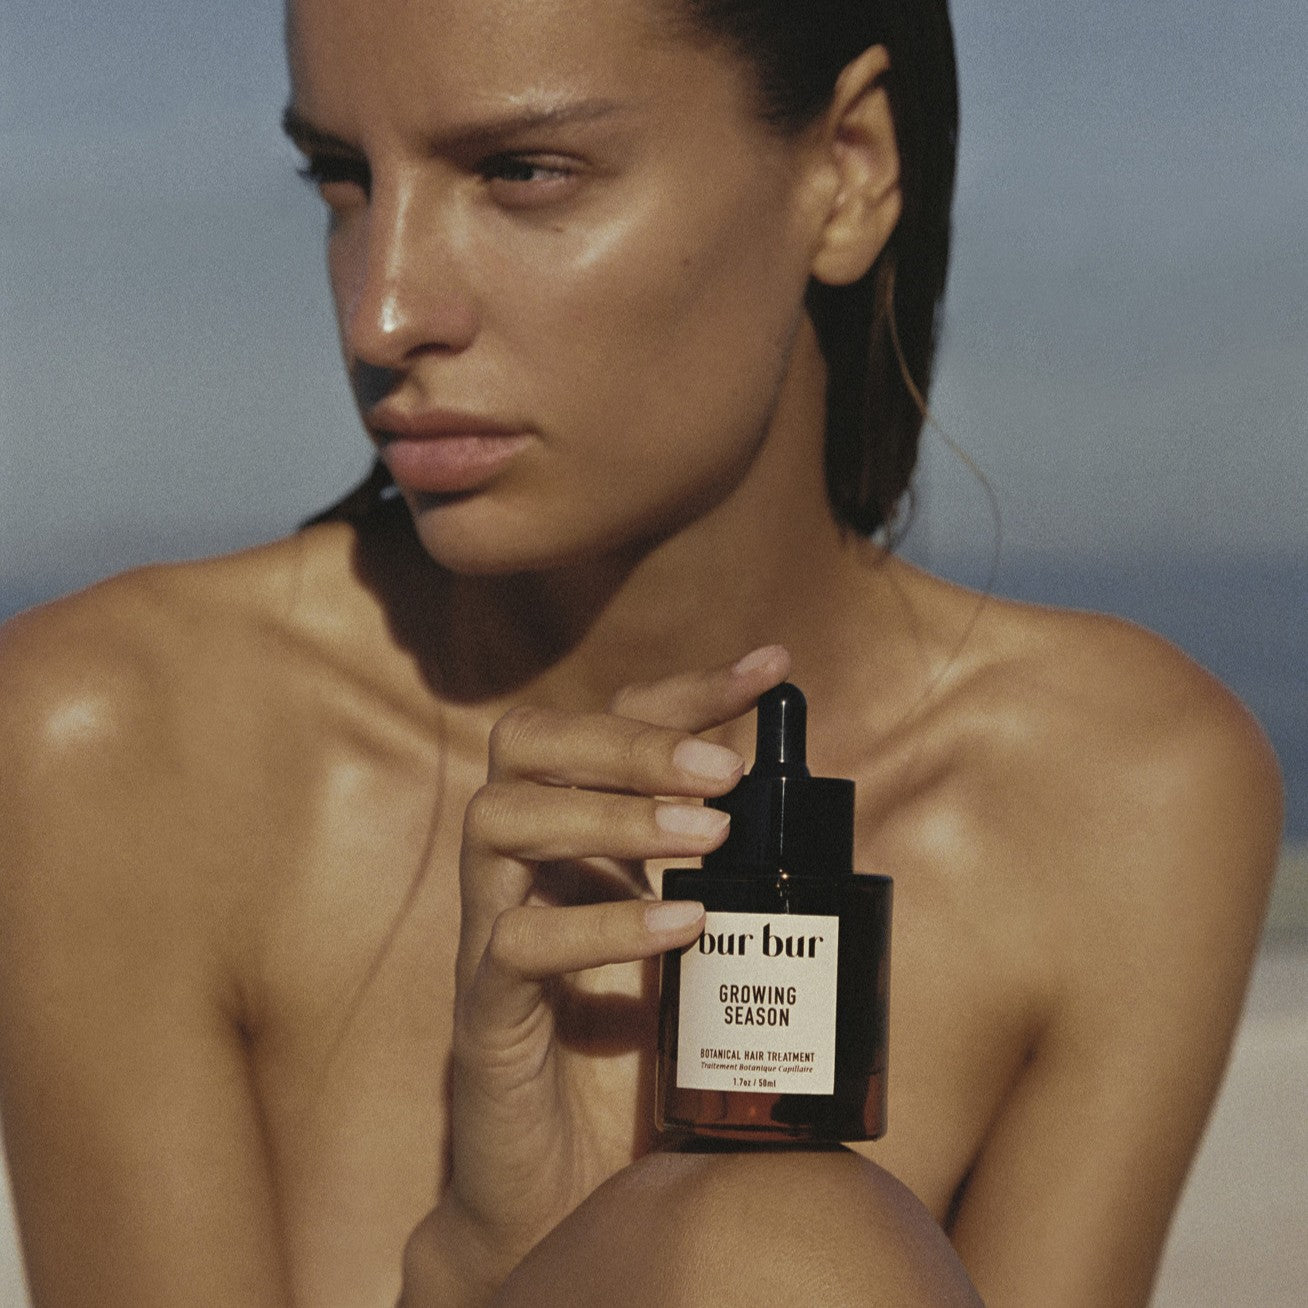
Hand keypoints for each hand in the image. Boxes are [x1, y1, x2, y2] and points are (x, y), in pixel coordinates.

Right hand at [408, 646, 790, 1299]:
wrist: (571, 1193)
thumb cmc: (639, 1062)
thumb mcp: (699, 950)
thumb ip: (733, 886)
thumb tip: (828, 823)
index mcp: (573, 837)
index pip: (605, 724)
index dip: (685, 690)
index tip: (772, 668)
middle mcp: (521, 866)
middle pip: (529, 743)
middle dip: (629, 739)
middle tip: (723, 771)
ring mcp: (489, 931)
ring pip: (502, 819)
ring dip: (614, 813)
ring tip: (709, 834)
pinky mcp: (483, 1013)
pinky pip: (514, 942)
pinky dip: (601, 924)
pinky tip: (681, 926)